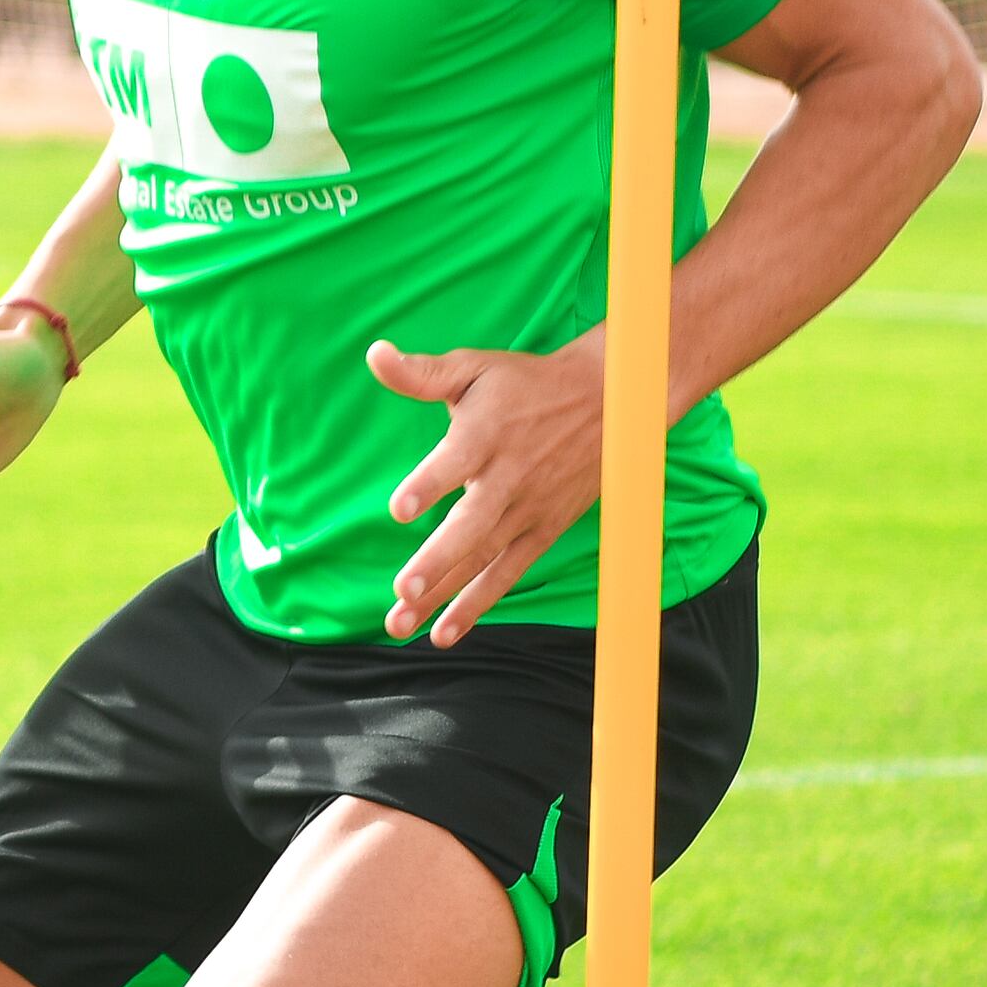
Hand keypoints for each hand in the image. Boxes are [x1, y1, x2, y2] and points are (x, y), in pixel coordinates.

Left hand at [369, 330, 610, 643]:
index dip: (428, 486)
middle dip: (437, 560)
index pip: (455, 463)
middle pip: (471, 526)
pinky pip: (505, 574)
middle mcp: (508, 478)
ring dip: (443, 595)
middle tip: (402, 589)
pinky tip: (443, 632)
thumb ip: (423, 373)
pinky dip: (476, 604)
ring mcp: (526, 511)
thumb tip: (375, 354)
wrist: (611, 400)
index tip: (400, 510)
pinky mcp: (540, 531)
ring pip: (482, 560)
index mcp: (487, 434)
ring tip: (402, 624)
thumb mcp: (476, 367)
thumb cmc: (527, 383)